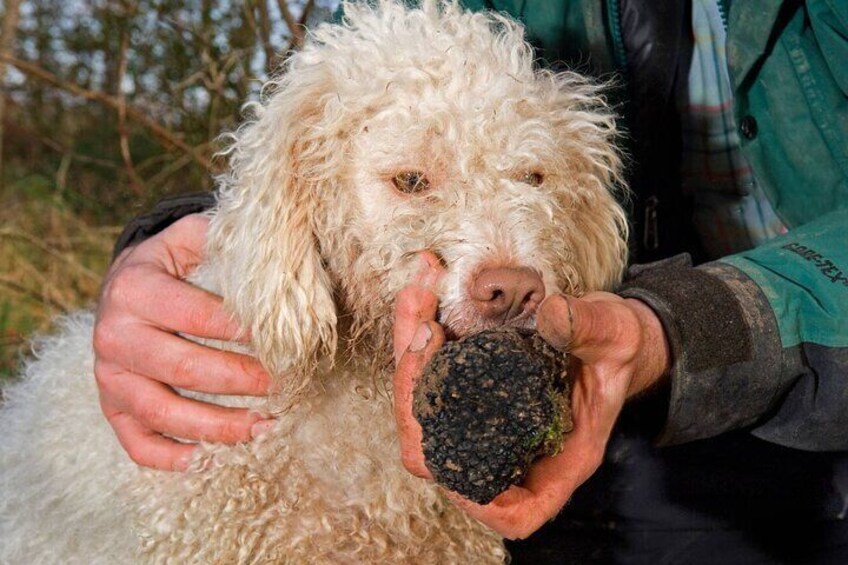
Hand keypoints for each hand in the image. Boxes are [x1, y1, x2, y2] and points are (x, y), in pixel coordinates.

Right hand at [94, 214, 272, 470]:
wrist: (127, 283)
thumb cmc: (174, 262)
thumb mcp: (193, 236)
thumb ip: (228, 237)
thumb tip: (280, 249)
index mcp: (134, 288)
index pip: (198, 316)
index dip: (245, 332)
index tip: (288, 340)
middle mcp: (113, 334)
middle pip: (184, 369)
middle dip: (242, 380)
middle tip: (286, 385)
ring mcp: (109, 376)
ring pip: (162, 414)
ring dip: (219, 427)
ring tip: (266, 428)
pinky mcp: (111, 406)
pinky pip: (137, 443)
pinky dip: (173, 459)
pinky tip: (213, 459)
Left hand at [392, 264, 669, 538]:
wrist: (603, 328)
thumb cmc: (617, 346)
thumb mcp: (616, 335)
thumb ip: (590, 329)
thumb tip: (554, 315)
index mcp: (558, 458)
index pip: (515, 511)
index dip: (478, 501)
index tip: (452, 458)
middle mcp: (511, 446)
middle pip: (441, 451)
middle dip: (417, 388)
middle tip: (423, 327)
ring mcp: (483, 417)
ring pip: (425, 407)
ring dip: (410, 352)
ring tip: (417, 296)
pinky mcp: (467, 386)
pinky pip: (429, 374)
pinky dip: (419, 334)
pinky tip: (423, 293)